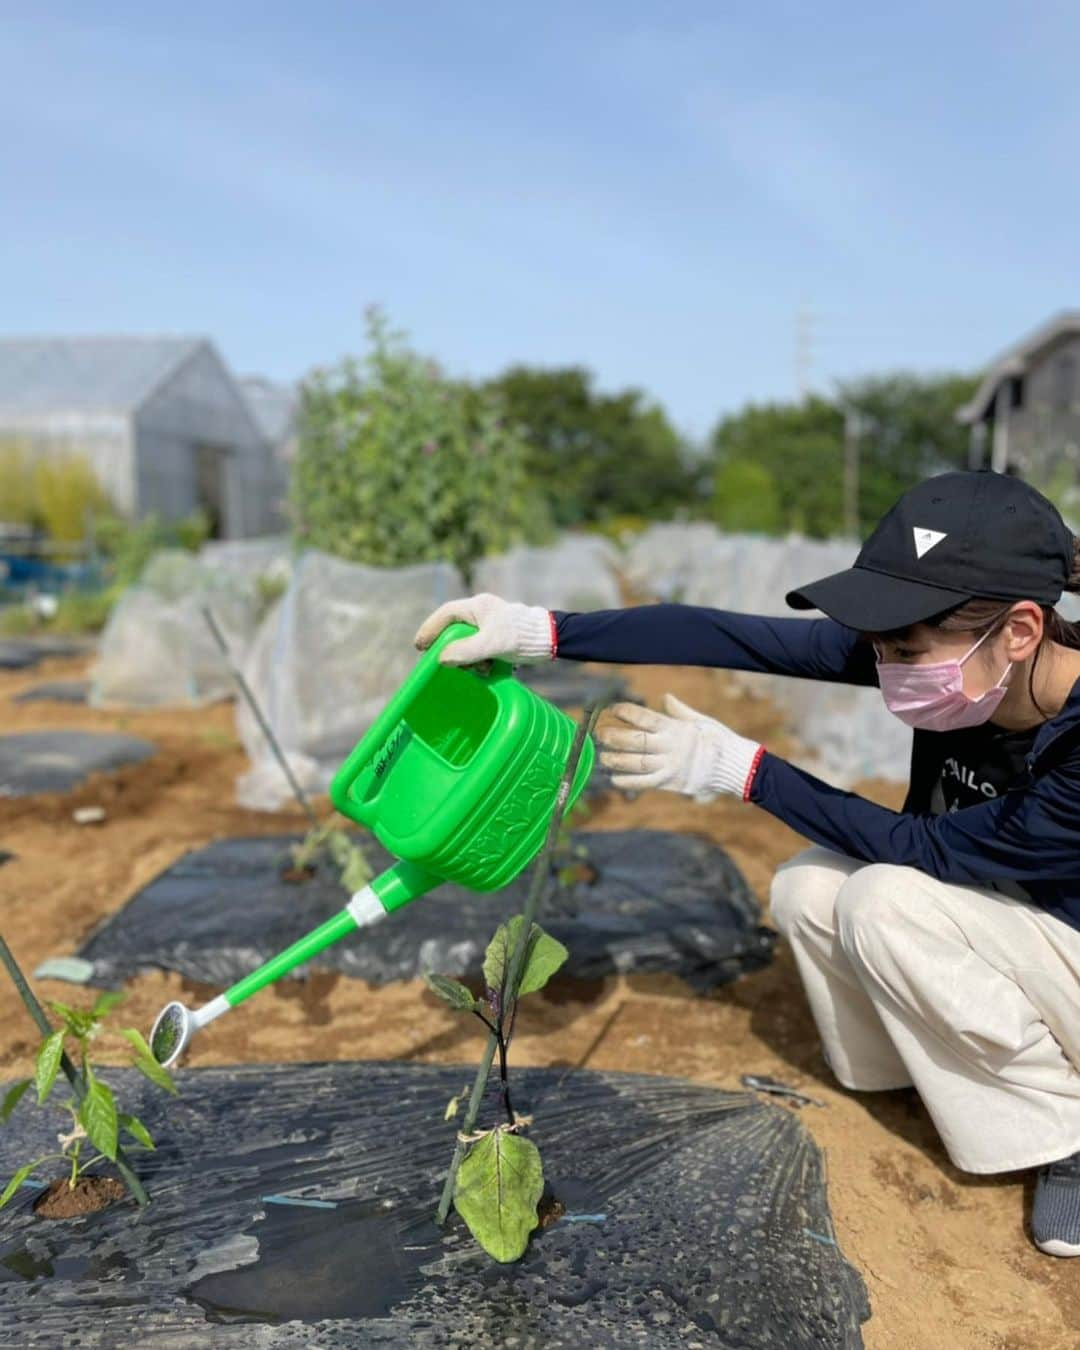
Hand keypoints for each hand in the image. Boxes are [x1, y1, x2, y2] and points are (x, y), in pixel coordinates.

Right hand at [413, 592, 554, 666]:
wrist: (551, 640)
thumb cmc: (521, 636)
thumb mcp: (491, 644)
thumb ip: (466, 650)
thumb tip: (442, 658)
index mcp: (477, 606)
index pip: (445, 614)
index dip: (430, 629)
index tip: (419, 646)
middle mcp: (482, 613)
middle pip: (455, 630)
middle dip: (454, 649)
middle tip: (449, 664)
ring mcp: (490, 625)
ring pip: (467, 642)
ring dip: (469, 659)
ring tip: (480, 668)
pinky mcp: (499, 638)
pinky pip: (480, 649)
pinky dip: (480, 661)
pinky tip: (489, 669)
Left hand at [597, 693, 764, 801]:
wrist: (735, 766)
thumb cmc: (718, 739)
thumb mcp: (701, 721)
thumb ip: (679, 711)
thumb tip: (665, 697)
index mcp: (676, 728)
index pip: (646, 718)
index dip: (628, 712)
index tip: (613, 709)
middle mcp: (670, 747)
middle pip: (636, 741)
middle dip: (615, 736)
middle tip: (599, 733)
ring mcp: (670, 765)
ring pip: (637, 763)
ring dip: (617, 760)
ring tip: (601, 756)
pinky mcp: (671, 782)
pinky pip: (646, 783)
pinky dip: (629, 781)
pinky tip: (614, 778)